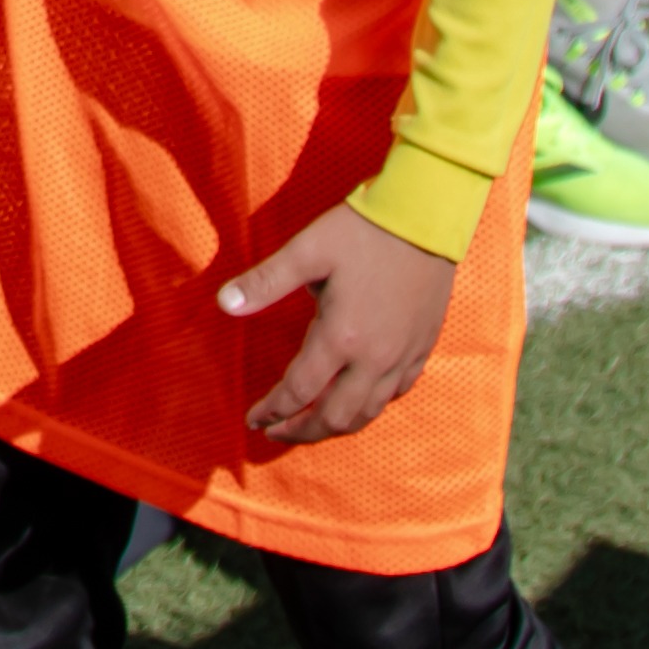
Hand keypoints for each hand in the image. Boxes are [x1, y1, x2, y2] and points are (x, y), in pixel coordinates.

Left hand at [215, 196, 454, 447]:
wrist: (426, 216)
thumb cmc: (363, 231)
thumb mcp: (307, 250)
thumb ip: (265, 282)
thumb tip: (223, 303)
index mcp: (341, 337)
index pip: (299, 391)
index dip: (272, 410)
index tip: (253, 419)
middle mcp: (374, 358)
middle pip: (334, 417)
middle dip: (301, 431)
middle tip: (276, 432)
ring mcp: (402, 357)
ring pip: (368, 413)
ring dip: (335, 426)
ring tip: (311, 426)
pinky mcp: (422, 348)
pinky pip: (395, 394)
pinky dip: (369, 406)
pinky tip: (357, 400)